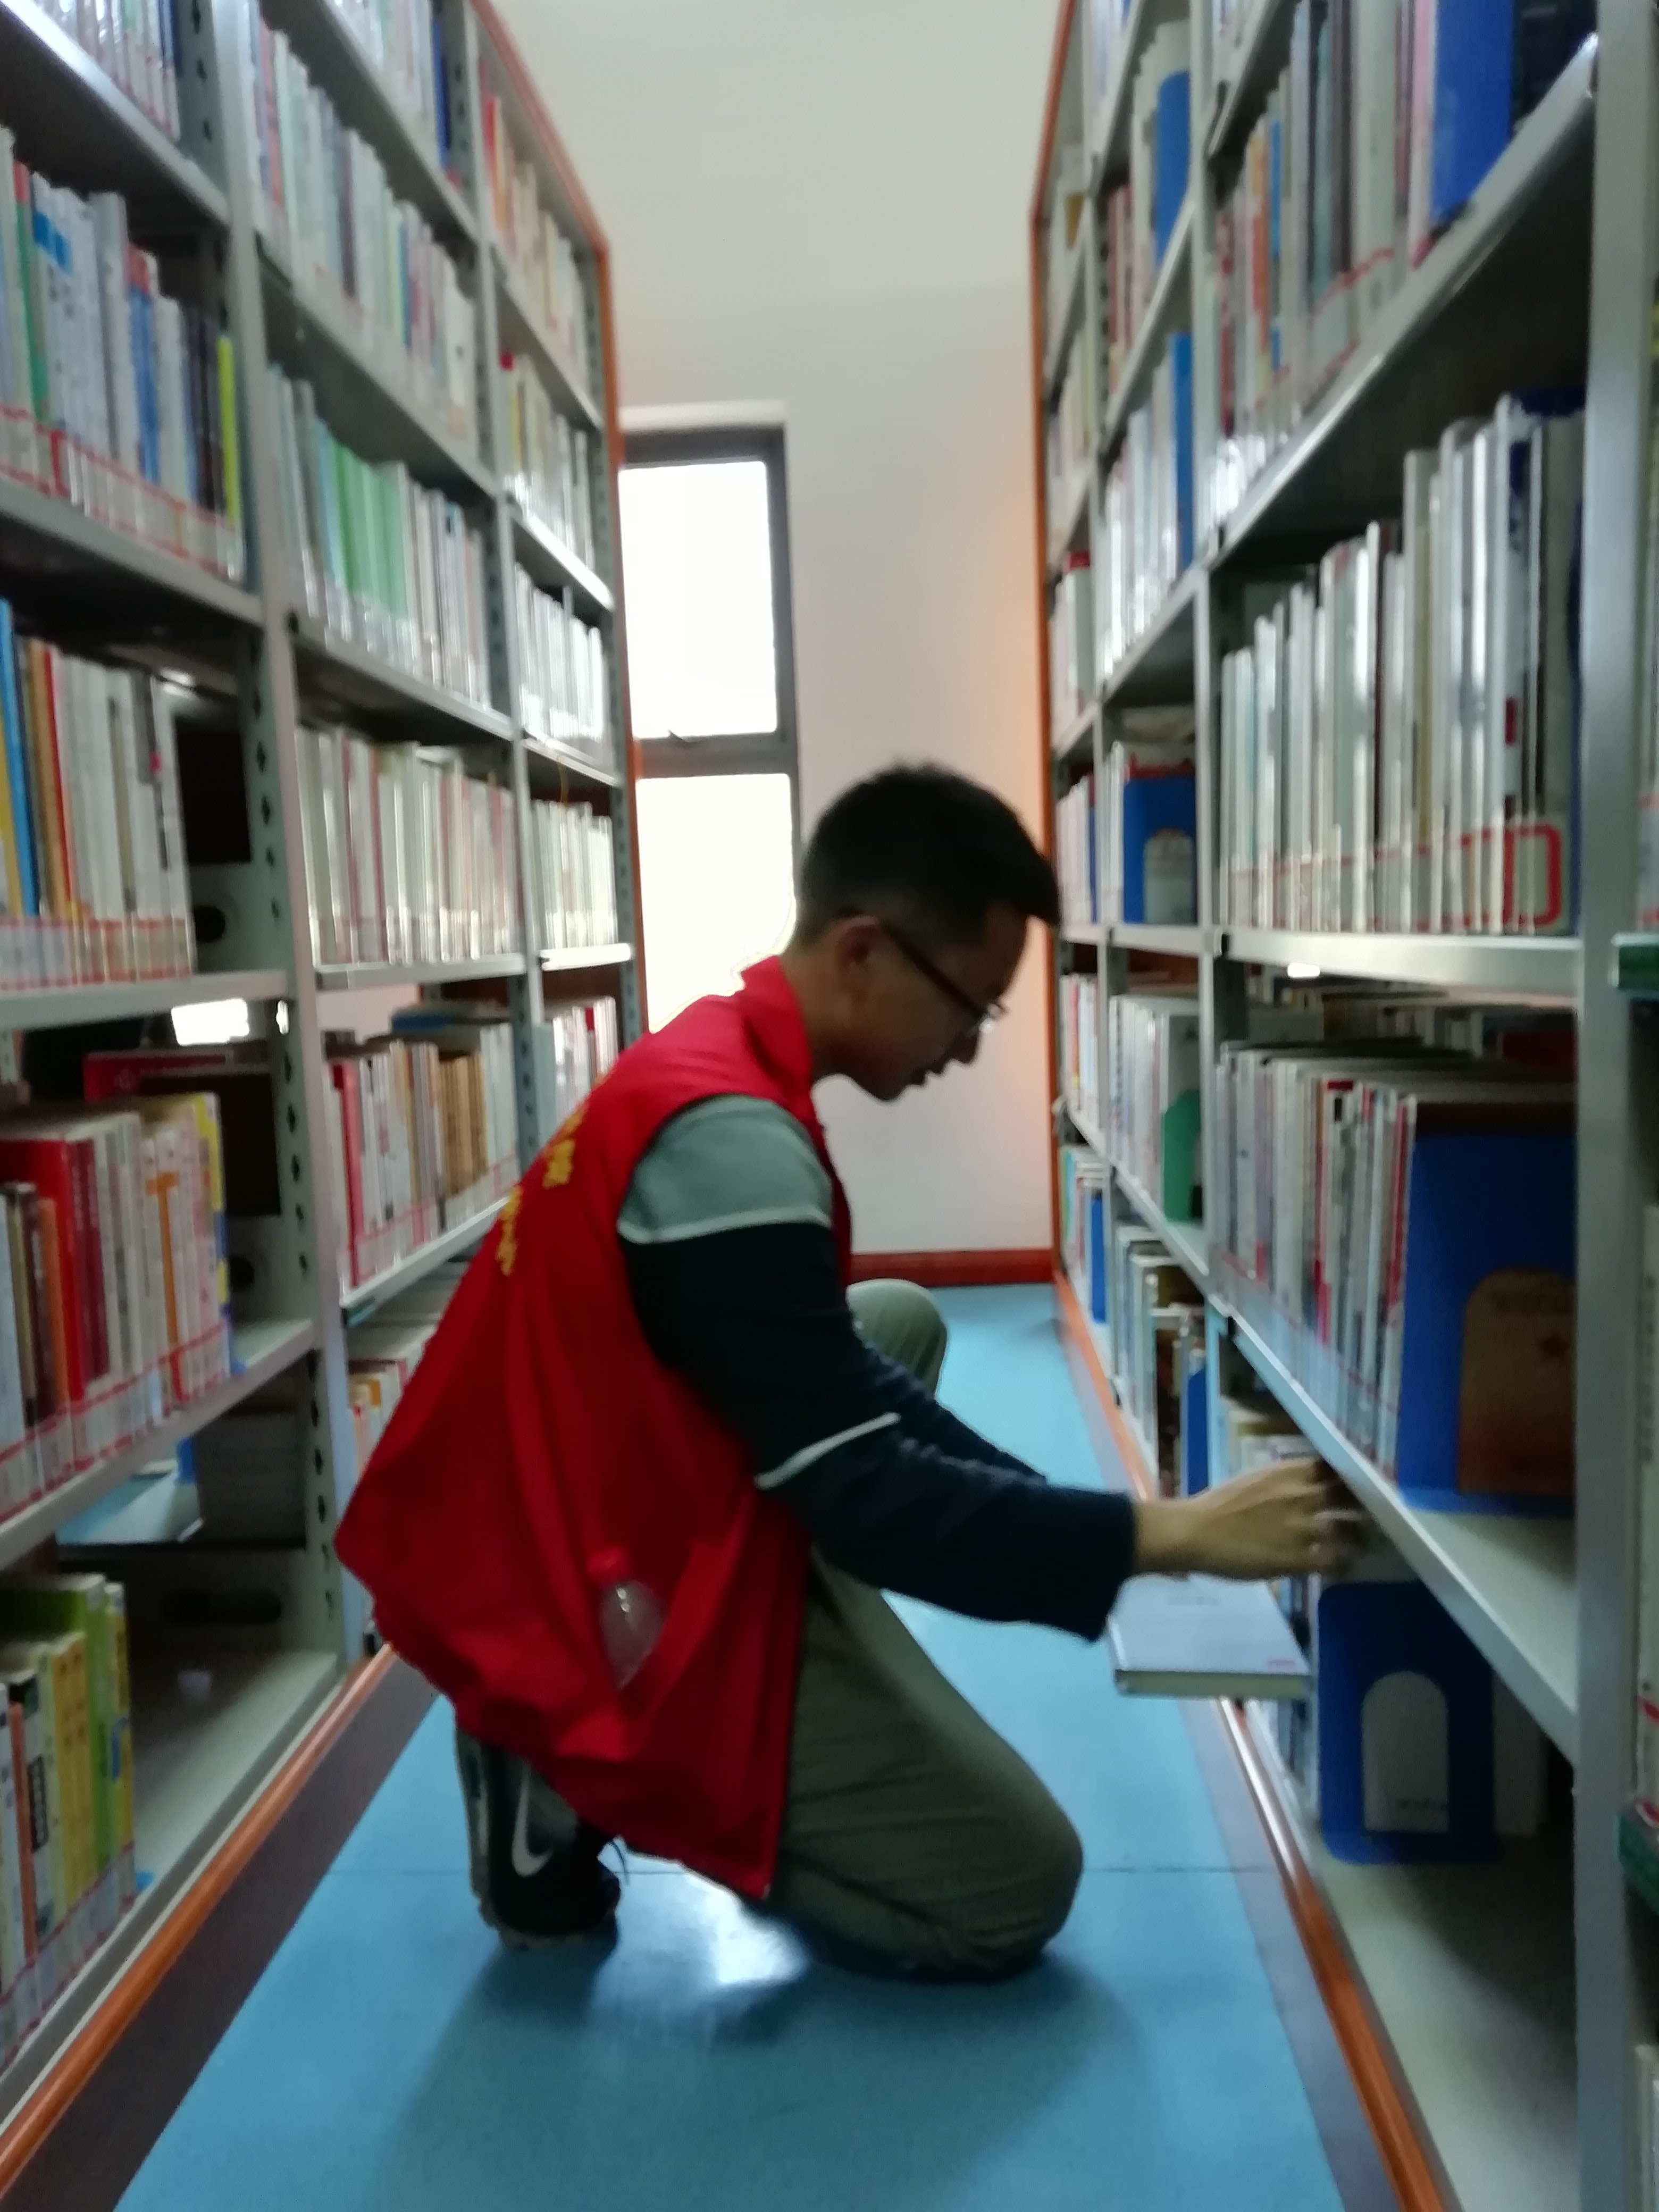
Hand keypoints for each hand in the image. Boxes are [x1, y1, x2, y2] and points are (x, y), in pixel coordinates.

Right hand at [1133, 1458, 1363, 1582]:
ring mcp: (1302, 1527)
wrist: (1195, 1532)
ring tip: (1361, 1545)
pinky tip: (1344, 1568)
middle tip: (1369, 1517)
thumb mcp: (1254, 1480)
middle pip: (1348, 1498)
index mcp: (1288, 1472)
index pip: (1334, 1469)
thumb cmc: (1216, 1505)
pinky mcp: (1298, 1558)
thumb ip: (1282, 1482)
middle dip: (1362, 1507)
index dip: (1349, 1479)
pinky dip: (1343, 1565)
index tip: (1356, 1487)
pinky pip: (1334, 1561)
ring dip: (1358, 1538)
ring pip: (1348, 1531)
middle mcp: (1301, 1495)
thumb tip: (1302, 1487)